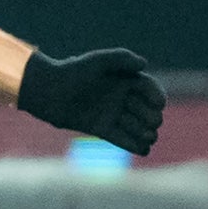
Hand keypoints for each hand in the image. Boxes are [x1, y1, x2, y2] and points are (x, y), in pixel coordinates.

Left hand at [17, 48, 166, 156]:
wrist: (48, 91)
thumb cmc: (73, 72)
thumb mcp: (98, 61)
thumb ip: (121, 58)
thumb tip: (144, 64)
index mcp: (124, 80)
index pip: (148, 88)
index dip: (157, 96)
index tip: (159, 103)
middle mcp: (121, 98)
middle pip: (145, 110)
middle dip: (152, 117)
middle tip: (153, 122)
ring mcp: (112, 114)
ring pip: (136, 126)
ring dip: (146, 133)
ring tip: (150, 137)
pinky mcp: (101, 129)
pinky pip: (121, 139)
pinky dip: (133, 145)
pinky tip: (144, 150)